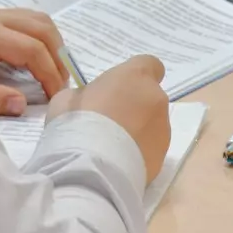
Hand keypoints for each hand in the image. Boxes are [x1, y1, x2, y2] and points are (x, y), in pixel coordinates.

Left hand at [0, 8, 68, 115]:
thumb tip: (22, 104)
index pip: (33, 49)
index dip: (50, 74)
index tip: (56, 97)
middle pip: (42, 27)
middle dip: (58, 56)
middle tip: (61, 84)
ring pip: (36, 18)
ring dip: (52, 43)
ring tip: (54, 70)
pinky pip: (25, 19)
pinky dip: (39, 36)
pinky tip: (36, 58)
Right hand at [47, 55, 169, 183]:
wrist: (91, 167)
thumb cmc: (77, 123)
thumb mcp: (68, 98)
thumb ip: (87, 94)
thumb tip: (90, 101)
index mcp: (135, 76)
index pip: (150, 64)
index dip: (136, 76)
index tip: (120, 88)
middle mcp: (156, 99)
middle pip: (150, 97)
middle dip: (134, 106)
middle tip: (109, 122)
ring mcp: (163, 129)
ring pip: (153, 124)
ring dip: (138, 130)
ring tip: (112, 147)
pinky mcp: (162, 156)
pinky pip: (151, 147)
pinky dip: (139, 151)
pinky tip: (118, 162)